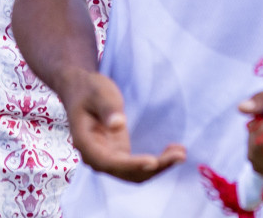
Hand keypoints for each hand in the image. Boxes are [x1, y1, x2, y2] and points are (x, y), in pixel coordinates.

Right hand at [62, 71, 184, 182]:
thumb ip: (107, 108)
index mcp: (85, 142)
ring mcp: (108, 158)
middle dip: (154, 168)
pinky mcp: (118, 156)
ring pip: (135, 174)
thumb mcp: (99, 92)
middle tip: (178, 154)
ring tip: (180, 153)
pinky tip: (173, 152)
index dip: (131, 165)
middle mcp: (95, 156)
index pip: (108, 162)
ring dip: (159, 168)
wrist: (81, 90)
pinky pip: (138, 166)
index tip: (153, 161)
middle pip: (126, 173)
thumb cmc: (89, 89)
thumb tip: (117, 125)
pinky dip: (156, 163)